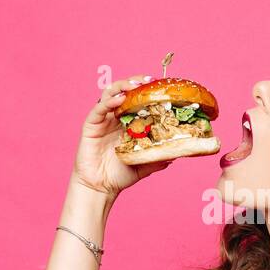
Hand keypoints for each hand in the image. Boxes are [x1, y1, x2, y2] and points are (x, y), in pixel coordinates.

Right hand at [73, 75, 173, 198]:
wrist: (100, 188)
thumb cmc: (120, 175)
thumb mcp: (145, 164)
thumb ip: (158, 157)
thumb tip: (177, 153)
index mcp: (128, 123)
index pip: (138, 100)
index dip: (147, 91)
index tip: (161, 85)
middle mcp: (115, 117)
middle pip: (124, 91)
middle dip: (136, 83)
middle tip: (149, 81)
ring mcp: (103, 120)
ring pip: (110, 94)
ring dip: (123, 86)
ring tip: (135, 85)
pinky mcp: (91, 125)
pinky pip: (99, 109)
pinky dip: (109, 101)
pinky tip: (119, 99)